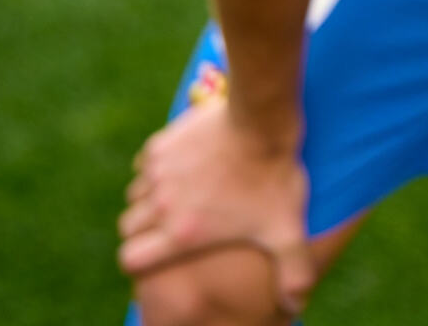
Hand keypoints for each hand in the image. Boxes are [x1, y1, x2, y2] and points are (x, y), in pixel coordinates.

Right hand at [118, 96, 313, 314]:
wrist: (262, 121)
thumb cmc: (274, 178)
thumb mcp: (287, 230)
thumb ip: (293, 272)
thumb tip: (298, 308)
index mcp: (182, 234)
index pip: (131, 260)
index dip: (139, 262)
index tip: (157, 255)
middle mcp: (161, 206)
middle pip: (129, 226)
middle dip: (144, 229)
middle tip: (175, 222)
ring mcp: (157, 173)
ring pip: (135, 195)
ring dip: (151, 197)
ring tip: (183, 193)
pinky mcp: (160, 144)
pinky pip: (144, 164)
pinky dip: (156, 168)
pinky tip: (185, 165)